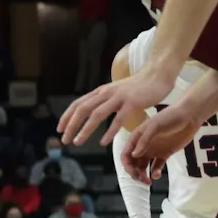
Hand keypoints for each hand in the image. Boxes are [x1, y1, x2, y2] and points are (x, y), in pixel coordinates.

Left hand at [59, 64, 176, 146]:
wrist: (158, 75)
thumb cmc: (138, 87)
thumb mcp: (116, 92)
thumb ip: (105, 100)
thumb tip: (93, 111)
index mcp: (101, 92)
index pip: (78, 104)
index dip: (67, 116)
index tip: (60, 129)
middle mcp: (106, 93)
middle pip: (83, 109)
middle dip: (71, 125)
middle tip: (64, 140)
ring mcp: (119, 97)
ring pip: (97, 114)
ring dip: (85, 130)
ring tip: (77, 142)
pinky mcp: (133, 102)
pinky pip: (118, 119)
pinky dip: (109, 131)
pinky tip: (103, 142)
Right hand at [125, 103, 203, 181]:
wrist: (189, 116)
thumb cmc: (169, 117)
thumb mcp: (154, 126)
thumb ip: (143, 140)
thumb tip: (133, 155)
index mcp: (136, 138)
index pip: (126, 154)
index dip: (127, 165)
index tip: (134, 173)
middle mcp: (142, 145)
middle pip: (133, 163)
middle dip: (135, 173)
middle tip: (142, 180)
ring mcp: (153, 150)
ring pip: (143, 167)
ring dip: (143, 175)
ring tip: (149, 181)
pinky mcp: (164, 154)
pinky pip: (156, 166)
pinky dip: (155, 173)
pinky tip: (157, 175)